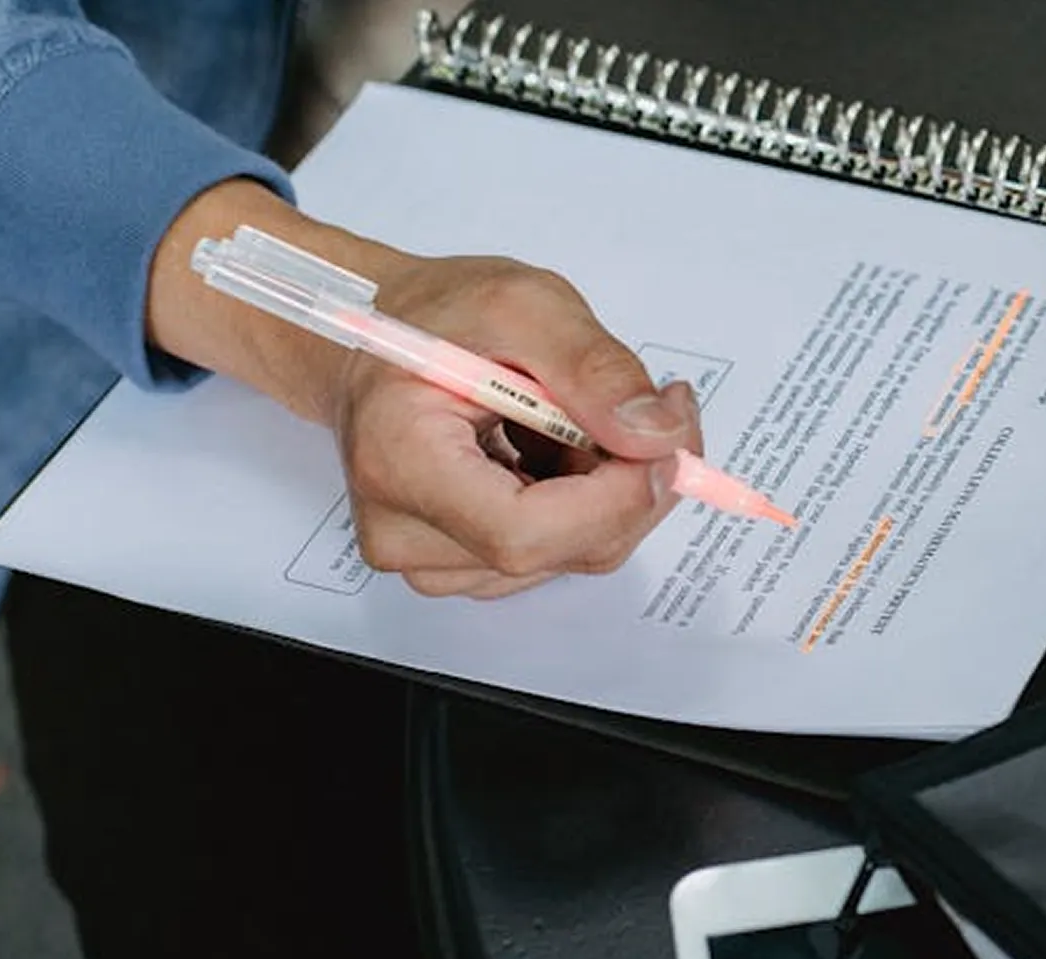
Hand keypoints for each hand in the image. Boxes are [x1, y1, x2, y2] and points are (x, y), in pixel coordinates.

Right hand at [148, 181, 697, 599]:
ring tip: (572, 416)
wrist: (376, 337)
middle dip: (631, 484)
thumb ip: (594, 367)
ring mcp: (431, 562)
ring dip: (608, 489)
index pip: (523, 532)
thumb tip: (661, 435)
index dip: (616, 498)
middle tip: (654, 407)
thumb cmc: (435, 317)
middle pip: (561, 550)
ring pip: (574, 554)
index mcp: (399, 464)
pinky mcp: (460, 568)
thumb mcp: (522, 303)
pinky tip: (557, 449)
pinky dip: (587, 502)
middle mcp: (404, 534)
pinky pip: (560, 553)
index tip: (669, 438)